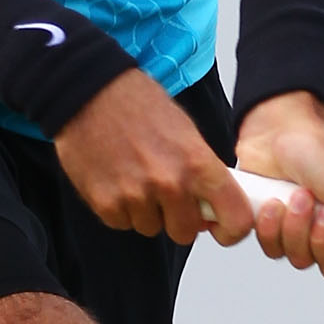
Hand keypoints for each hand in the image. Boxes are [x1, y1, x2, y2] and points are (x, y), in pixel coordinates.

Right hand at [54, 70, 253, 246]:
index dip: (230, 229)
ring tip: (134, 176)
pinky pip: (122, 223)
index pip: (235, 219)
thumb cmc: (138, 104)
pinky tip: (115, 179)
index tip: (222, 227)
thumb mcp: (186, 132)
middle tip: (166, 194)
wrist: (89, 91)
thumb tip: (212, 204)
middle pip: (185, 232)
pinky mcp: (106, 204)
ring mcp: (136, 196)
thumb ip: (202, 172)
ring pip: (151, 228)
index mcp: (197, 164)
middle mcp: (170, 184)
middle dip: (177, 218)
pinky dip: (119, 208)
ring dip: (145, 211)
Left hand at [234, 91, 323, 287]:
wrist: (275, 128)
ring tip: (298, 196)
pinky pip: (275, 250)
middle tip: (323, 209)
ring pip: (304, 261)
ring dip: (297, 229)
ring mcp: (309, 230)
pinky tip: (275, 203)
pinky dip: (272, 228)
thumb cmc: (322, 150)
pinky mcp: (279, 228)